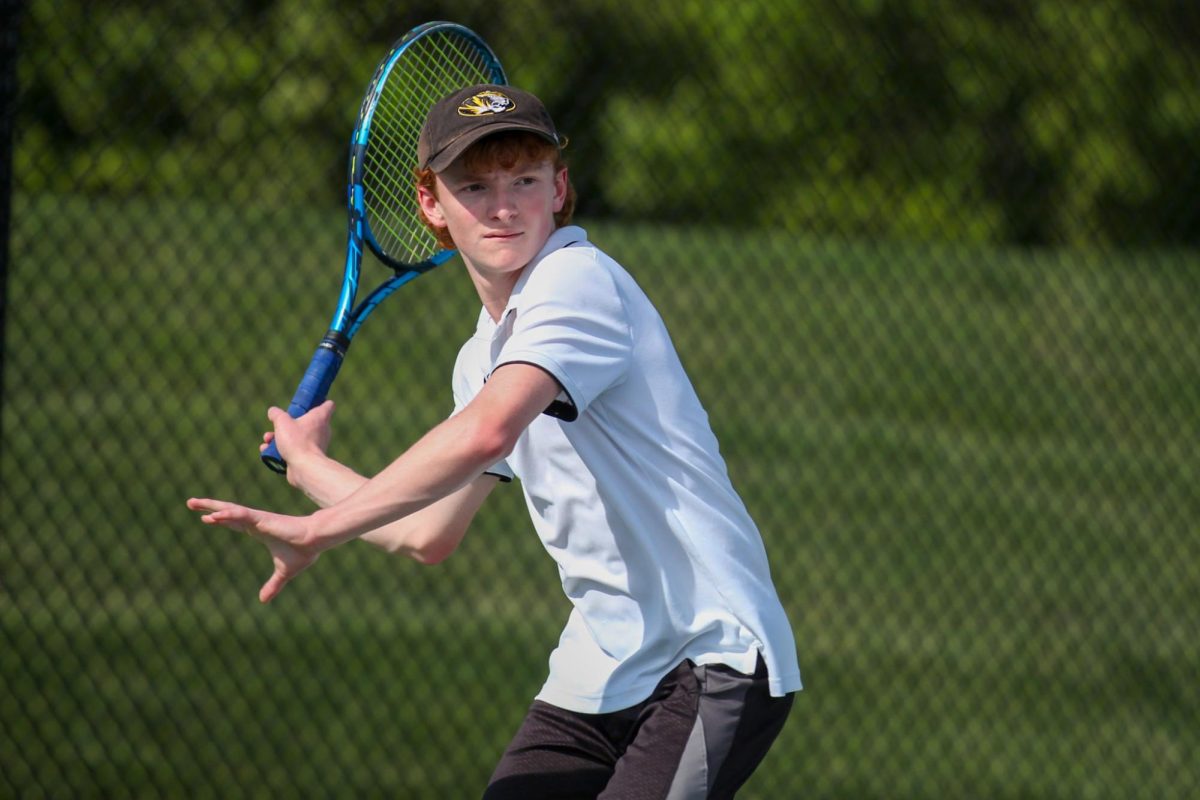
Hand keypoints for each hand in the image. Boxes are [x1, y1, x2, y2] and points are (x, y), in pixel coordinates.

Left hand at [186, 497, 321, 602]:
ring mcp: (256, 519)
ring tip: (192, 503)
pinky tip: (213, 515)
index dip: (221, 520)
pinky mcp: (261, 518)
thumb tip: (263, 601)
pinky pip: (240, 515)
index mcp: (259, 530)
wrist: (315, 540)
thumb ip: (273, 585)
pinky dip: (226, 514)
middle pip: (226, 512)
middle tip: (190, 503)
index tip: (207, 518)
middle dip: (208, 508)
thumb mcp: (284, 573)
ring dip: (210, 506)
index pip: (234, 523)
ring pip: (228, 510)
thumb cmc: (303, 552)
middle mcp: (255, 522)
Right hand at [259, 400, 334, 467]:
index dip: (320, 401)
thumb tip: (272, 412)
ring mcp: (316, 445)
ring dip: (279, 438)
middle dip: (287, 424)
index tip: (310, 402)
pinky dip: (280, 450)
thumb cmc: (297, 441)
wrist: (304, 468)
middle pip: (305, 422)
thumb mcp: (282, 422)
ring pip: (296, 437)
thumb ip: (276, 414)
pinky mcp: (308, 458)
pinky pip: (294, 450)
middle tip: (277, 426)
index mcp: (320, 417)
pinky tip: (266, 450)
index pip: (328, 405)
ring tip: (267, 439)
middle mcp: (321, 431)